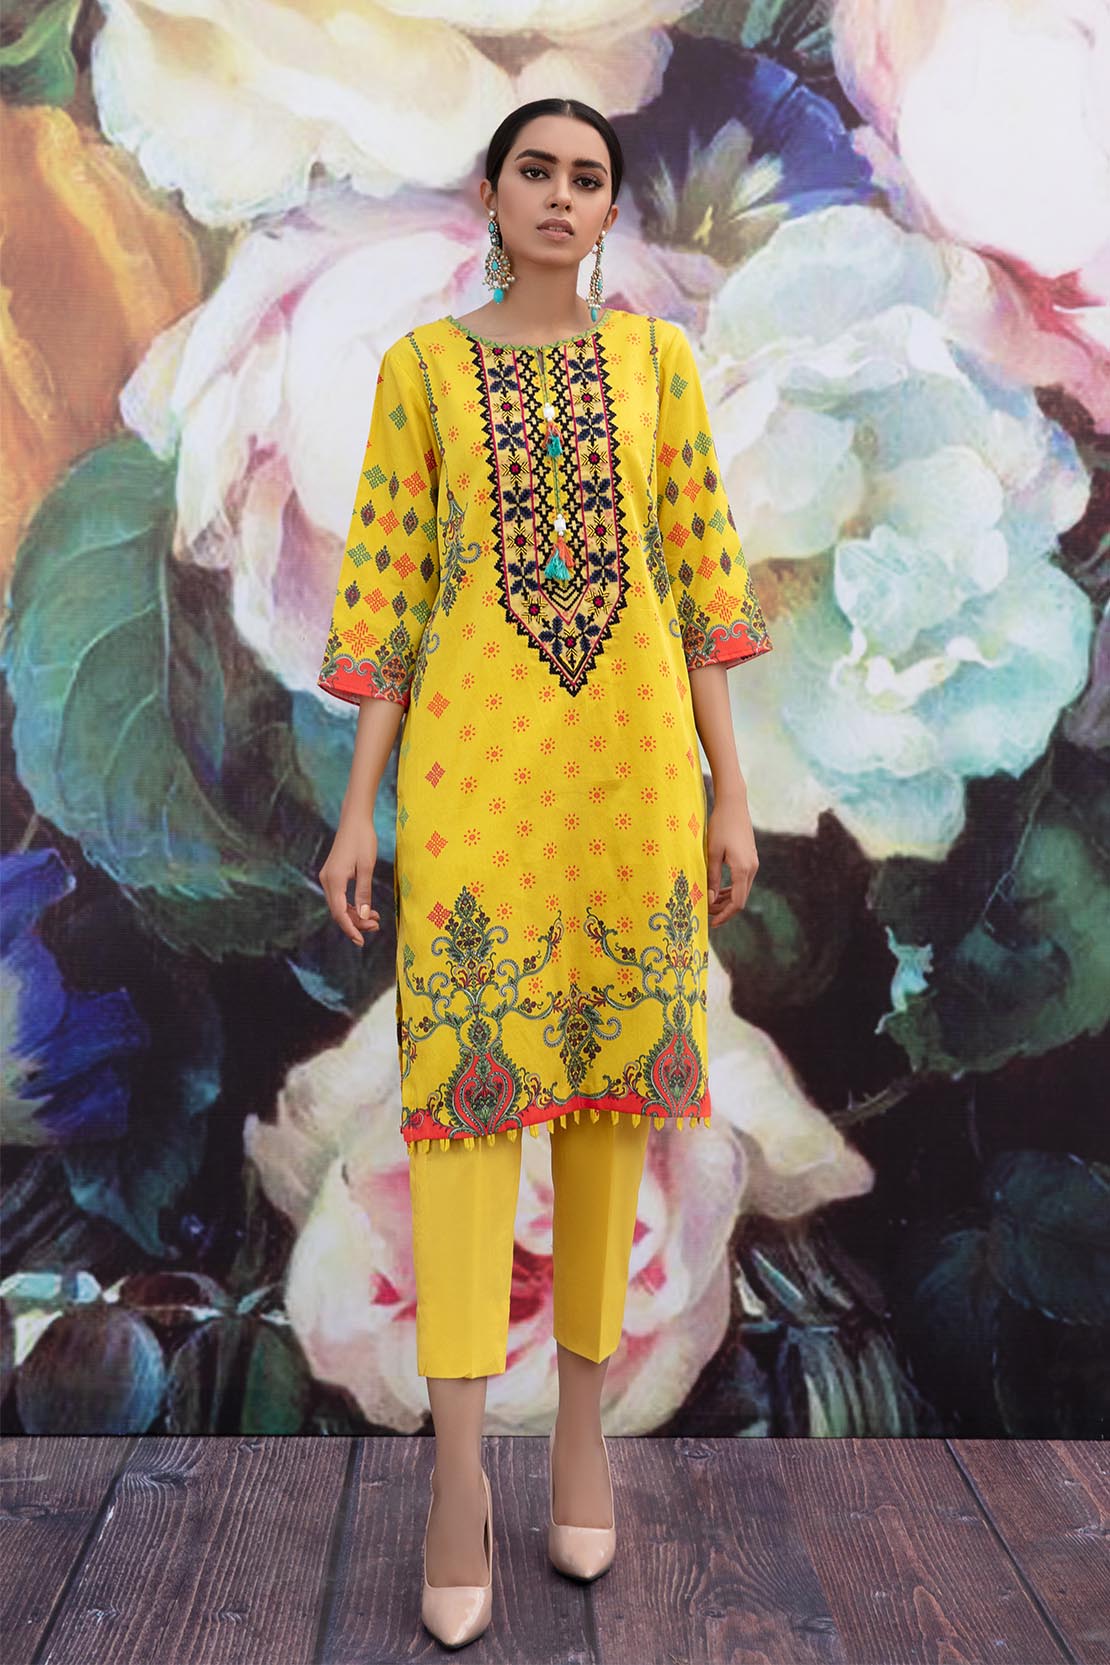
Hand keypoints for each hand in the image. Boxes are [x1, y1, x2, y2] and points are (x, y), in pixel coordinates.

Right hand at [318, 817, 380, 945]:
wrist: (354, 820)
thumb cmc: (363, 840)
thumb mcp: (367, 867)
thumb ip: (364, 893)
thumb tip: (363, 916)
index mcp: (334, 880)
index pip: (339, 912)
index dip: (350, 928)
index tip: (361, 941)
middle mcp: (327, 880)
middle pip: (338, 911)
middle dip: (356, 923)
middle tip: (376, 927)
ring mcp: (328, 878)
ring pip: (339, 905)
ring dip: (355, 915)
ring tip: (375, 920)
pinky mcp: (333, 875)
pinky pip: (340, 897)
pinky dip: (352, 905)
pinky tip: (367, 909)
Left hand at [706, 792, 758, 926]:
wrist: (734, 805)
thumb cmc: (720, 826)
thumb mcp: (712, 853)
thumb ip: (711, 877)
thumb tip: (709, 899)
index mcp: (742, 869)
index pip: (737, 902)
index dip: (724, 915)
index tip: (712, 923)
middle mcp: (752, 869)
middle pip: (741, 899)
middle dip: (724, 909)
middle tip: (706, 913)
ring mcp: (753, 864)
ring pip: (742, 890)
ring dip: (727, 900)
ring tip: (710, 904)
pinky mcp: (751, 859)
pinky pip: (742, 881)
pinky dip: (731, 889)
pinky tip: (719, 890)